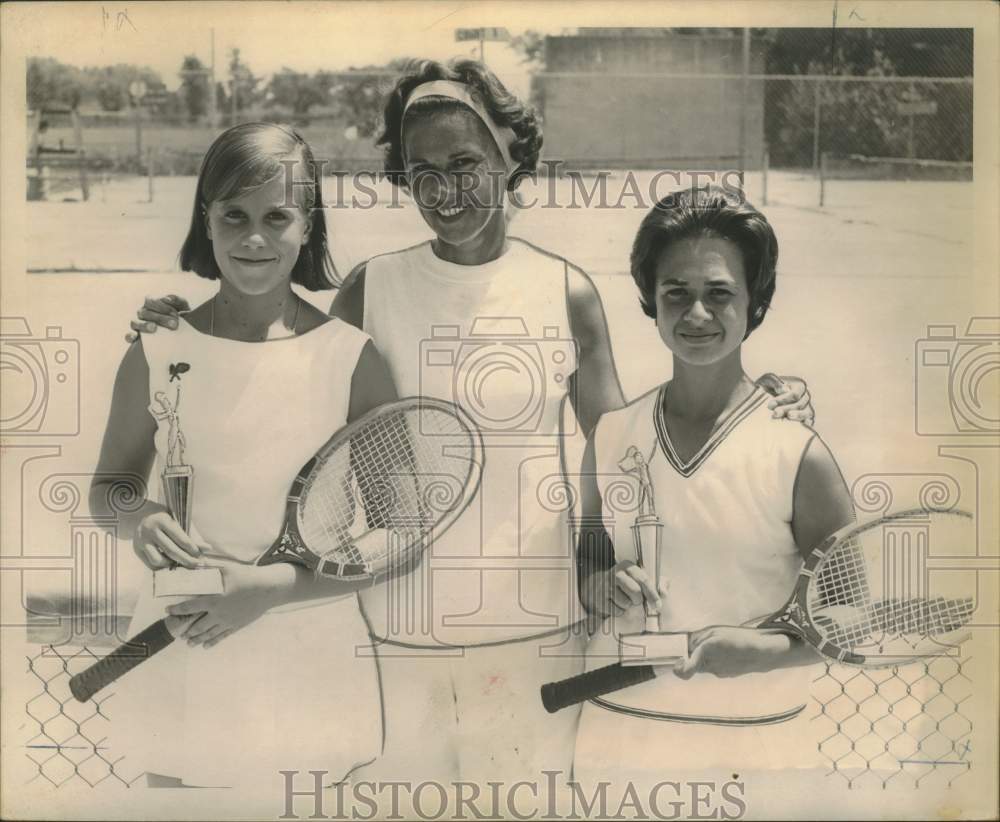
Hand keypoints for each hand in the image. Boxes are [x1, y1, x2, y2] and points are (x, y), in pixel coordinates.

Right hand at [125, 294, 189, 342]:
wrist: (185, 335)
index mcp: (152, 303)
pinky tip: (135, 338)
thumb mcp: (184, 308)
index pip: (151, 301)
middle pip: (145, 313)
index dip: (162, 307)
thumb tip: (167, 299)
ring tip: (154, 328)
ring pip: (135, 322)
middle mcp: (143, 312)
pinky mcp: (136, 337)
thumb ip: (178, 300)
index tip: (176, 314)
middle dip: (160, 318)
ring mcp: (137, 324)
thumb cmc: (183, 317)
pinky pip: (128, 335)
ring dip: (144, 325)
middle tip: (174, 325)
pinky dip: (130, 336)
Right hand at [133, 510, 206, 569]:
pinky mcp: (136, 550)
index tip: (201, 555)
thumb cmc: (167, 518)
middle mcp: (149, 530)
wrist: (142, 515)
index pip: (179, 537)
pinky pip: (151, 564)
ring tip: (180, 561)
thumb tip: (207, 549)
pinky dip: (162, 566)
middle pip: (170, 550)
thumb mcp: (179, 520)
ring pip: (158, 560)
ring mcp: (141, 541)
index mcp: (162, 520)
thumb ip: (192, 534)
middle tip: (197, 564)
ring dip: (172, 564)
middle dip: (186, 559)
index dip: (192, 548)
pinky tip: (169, 561)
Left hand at [166, 563, 294, 647]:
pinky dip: (212, 642)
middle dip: (186, 630)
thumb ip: (209, 568)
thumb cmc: (247, 576)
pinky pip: (222, 636)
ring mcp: (228, 621)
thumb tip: (195, 564)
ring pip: (208, 633)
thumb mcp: (227, 569)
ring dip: (196, 638)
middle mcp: (218, 613)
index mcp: (213, 599)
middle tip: (178, 632)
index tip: (168, 611)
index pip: (190, 606)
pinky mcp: (236, 625)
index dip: (177, 609)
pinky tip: (205, 645)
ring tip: (188, 642)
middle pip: (197, 625)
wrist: (268, 589)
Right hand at [581, 559, 662, 617]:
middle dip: (639, 600)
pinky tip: (616, 604)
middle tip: (637, 600)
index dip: (652, 593)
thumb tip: (664, 592)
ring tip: (623, 600)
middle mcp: (615, 573)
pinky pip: (617, 611)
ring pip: (626, 603)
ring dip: (628, 606)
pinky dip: (620, 611)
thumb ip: (656, 584)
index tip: (658, 605)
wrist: (597, 586)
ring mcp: (606, 586)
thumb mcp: (639, 579)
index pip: (643, 579)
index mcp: (627, 566)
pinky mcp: (600, 599)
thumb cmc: (625, 584)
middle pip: (635, 592)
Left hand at [673, 626, 791, 678]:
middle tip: (702, 643)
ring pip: (705, 665)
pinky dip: (718, 659)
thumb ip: (698, 638)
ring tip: (720, 644)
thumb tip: (686, 644)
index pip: (684, 670)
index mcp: (705, 655)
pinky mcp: (728, 674)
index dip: (678, 667)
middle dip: (694, 654)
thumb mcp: (715, 632)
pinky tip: (728, 651)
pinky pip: (716, 666)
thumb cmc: (739, 638)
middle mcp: (711, 668)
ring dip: (707, 656)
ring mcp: (720, 672)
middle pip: (695, 663)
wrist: (763, 652)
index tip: (678, 659)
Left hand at [767, 375, 814, 424]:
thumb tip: (784, 390)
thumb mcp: (768, 380)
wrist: (764, 400)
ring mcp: (807, 408)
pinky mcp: (806, 419)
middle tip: (774, 413)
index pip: (795, 394)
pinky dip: (805, 425)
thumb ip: (775, 381)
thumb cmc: (767, 388)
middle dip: (786, 409)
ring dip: (797, 417)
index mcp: (799, 386)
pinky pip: (809, 422)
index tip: (770, 405)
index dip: (783, 400)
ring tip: (787, 419)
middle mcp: (805, 397)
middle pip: (799, 404)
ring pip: (807, 413)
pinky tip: (798, 428)